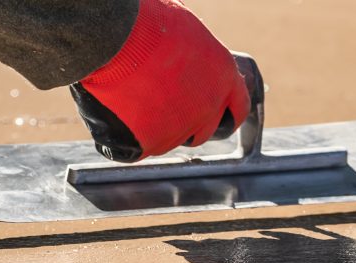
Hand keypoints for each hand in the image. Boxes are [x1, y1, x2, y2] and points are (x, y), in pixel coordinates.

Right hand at [70, 0, 249, 162]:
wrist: (117, 37)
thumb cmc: (147, 23)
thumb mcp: (187, 30)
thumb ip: (198, 54)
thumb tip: (193, 54)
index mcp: (224, 76)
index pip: (238, 107)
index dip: (226, 111)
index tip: (216, 113)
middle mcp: (210, 106)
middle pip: (206, 130)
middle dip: (191, 123)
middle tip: (167, 108)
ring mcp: (183, 127)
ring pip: (174, 139)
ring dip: (160, 127)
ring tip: (137, 103)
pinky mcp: (153, 142)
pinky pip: (145, 146)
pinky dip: (134, 135)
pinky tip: (122, 114)